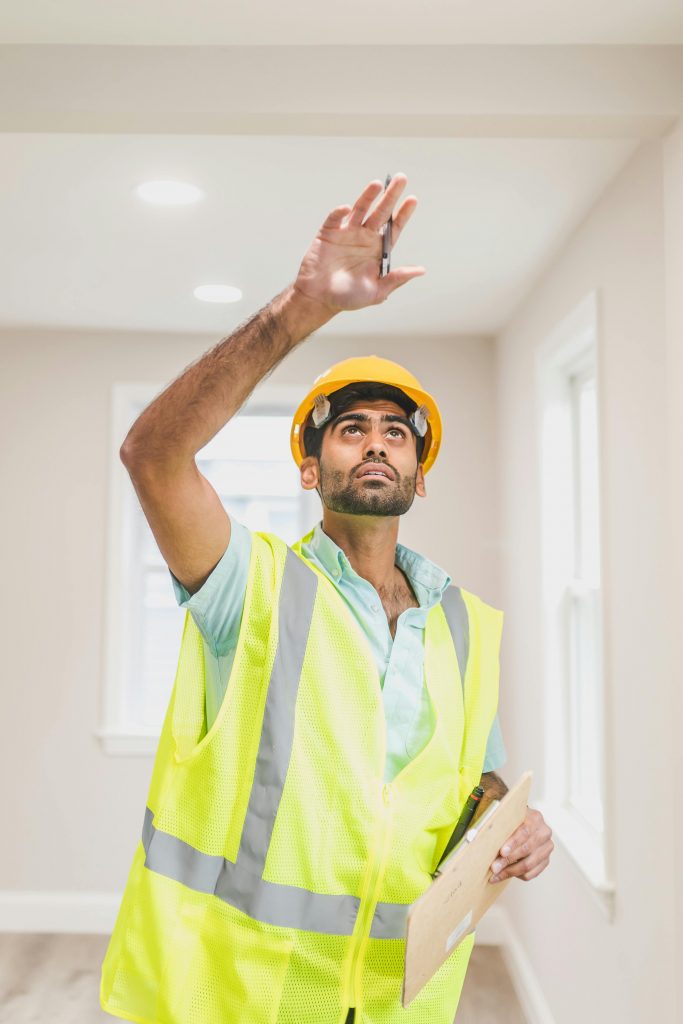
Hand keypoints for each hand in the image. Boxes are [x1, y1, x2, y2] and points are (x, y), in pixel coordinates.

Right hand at [292, 173, 424, 314]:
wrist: (319, 299)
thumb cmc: (348, 298)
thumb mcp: (376, 291)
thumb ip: (396, 279)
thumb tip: (421, 270)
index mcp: (377, 250)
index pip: (393, 227)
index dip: (403, 214)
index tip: (413, 199)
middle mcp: (364, 237)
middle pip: (380, 212)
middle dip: (391, 196)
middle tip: (401, 178)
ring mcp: (346, 233)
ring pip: (360, 209)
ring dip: (368, 196)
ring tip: (378, 184)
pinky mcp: (328, 233)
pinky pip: (335, 219)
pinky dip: (339, 213)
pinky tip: (345, 208)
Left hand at [488, 807, 553, 883]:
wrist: (526, 823)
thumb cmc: (513, 820)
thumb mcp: (507, 815)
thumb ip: (499, 821)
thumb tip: (480, 833)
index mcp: (535, 818)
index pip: (525, 831)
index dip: (513, 843)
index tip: (502, 852)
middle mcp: (544, 832)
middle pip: (526, 849)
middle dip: (508, 860)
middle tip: (494, 867)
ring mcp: (546, 848)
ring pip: (529, 864)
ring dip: (510, 871)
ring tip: (497, 874)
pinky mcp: (545, 860)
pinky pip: (531, 873)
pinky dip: (517, 876)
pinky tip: (505, 874)